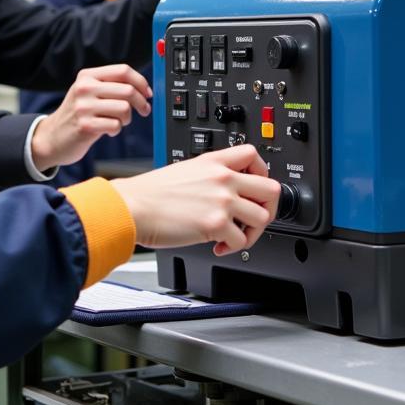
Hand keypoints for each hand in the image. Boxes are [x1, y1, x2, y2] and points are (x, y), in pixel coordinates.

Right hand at [30, 64, 150, 171]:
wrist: (52, 137)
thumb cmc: (77, 115)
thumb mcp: (87, 93)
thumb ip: (110, 86)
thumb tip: (143, 88)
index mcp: (87, 76)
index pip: (123, 70)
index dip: (141, 82)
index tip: (147, 93)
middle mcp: (84, 88)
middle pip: (128, 90)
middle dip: (141, 103)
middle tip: (143, 111)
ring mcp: (83, 107)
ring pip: (124, 108)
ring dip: (127, 118)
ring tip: (118, 122)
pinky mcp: (85, 126)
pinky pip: (115, 125)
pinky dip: (116, 130)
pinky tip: (108, 130)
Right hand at [111, 145, 279, 255]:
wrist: (132, 207)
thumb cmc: (150, 193)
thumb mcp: (184, 170)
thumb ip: (209, 175)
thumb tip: (226, 191)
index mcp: (213, 162)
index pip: (253, 155)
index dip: (261, 173)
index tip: (255, 188)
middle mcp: (222, 178)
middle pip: (271, 189)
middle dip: (267, 208)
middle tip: (252, 217)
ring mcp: (221, 201)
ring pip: (262, 217)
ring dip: (252, 232)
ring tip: (235, 236)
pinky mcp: (215, 224)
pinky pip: (241, 241)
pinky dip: (232, 248)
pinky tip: (217, 246)